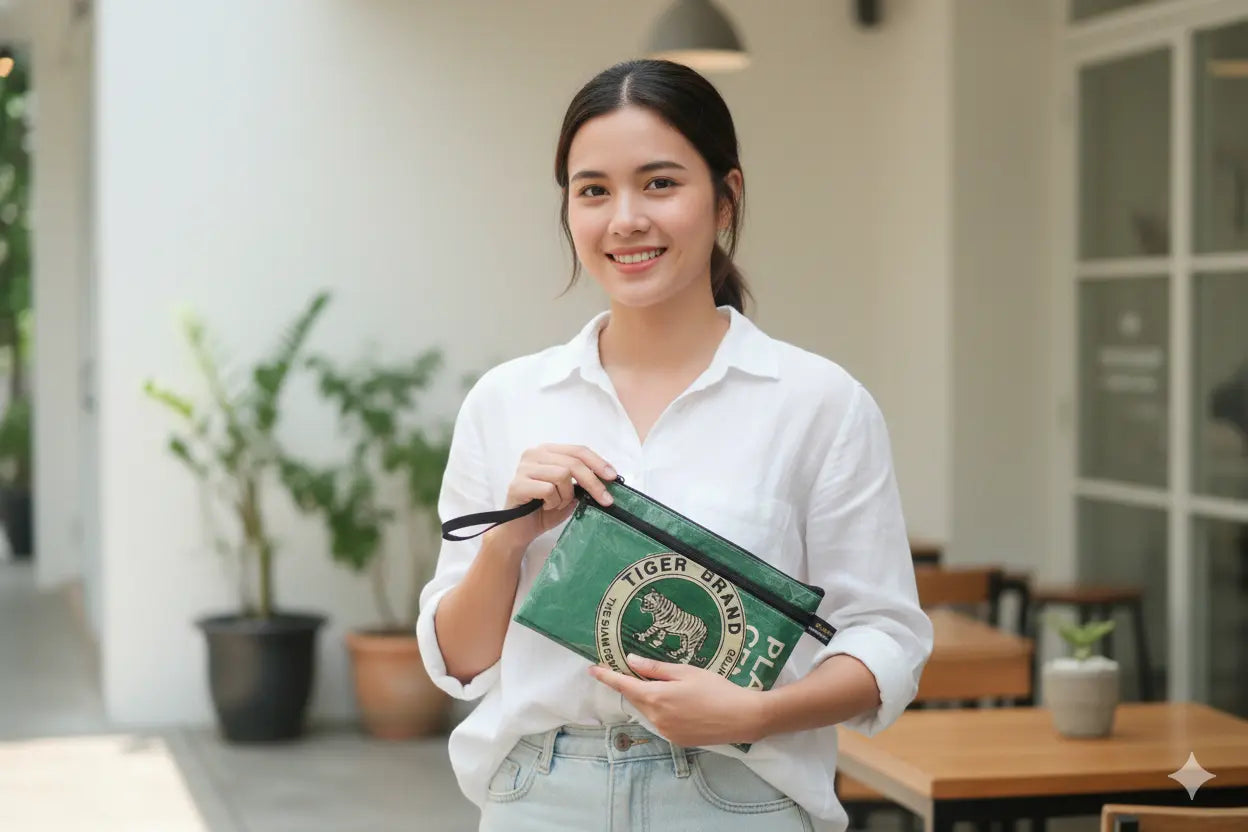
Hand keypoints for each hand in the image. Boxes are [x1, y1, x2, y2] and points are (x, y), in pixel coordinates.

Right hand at [485, 444, 616, 555]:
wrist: (518, 531)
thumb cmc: (543, 510)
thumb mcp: (569, 493)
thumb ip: (582, 483)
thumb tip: (607, 479)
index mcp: (547, 451)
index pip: (578, 450)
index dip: (598, 462)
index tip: (613, 477)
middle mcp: (533, 454)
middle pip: (573, 463)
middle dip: (593, 482)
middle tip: (606, 500)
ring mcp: (523, 468)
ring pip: (562, 475)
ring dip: (566, 496)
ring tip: (557, 504)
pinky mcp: (517, 484)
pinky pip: (548, 490)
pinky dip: (553, 502)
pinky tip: (545, 507)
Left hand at [589, 654, 765, 746]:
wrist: (742, 718)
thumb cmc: (716, 689)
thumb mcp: (686, 672)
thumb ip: (655, 668)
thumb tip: (631, 662)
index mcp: (656, 697)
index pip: (623, 686)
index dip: (607, 676)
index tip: (592, 669)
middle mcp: (656, 718)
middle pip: (636, 698)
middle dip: (633, 685)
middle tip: (637, 670)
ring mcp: (666, 732)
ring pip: (648, 710)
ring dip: (649, 698)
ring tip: (668, 686)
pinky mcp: (676, 740)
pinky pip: (661, 721)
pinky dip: (662, 710)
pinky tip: (680, 703)